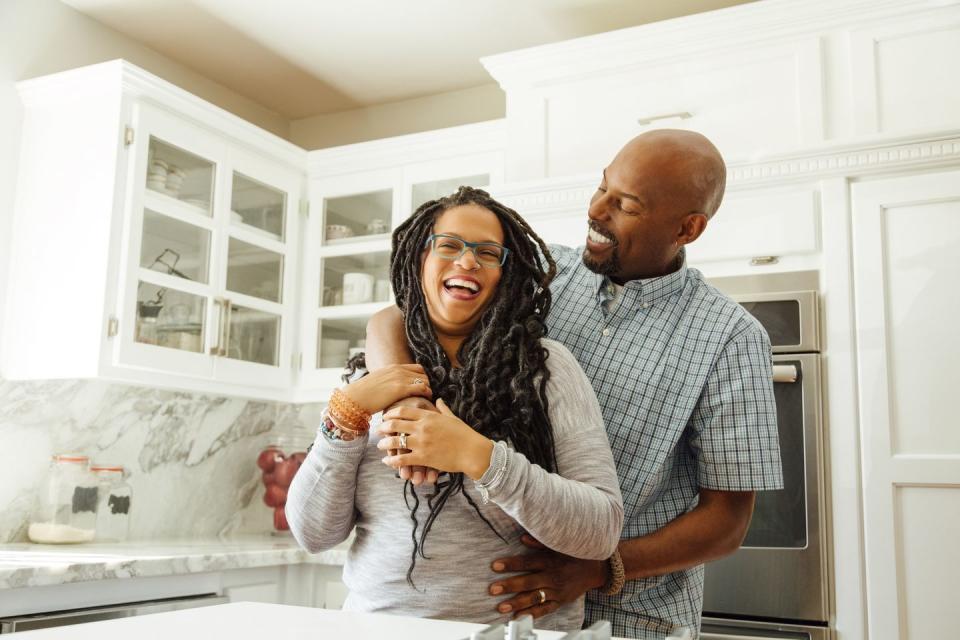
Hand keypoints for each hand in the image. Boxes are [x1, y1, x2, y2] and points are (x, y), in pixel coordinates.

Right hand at [339, 364, 430, 415]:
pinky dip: (427, 394)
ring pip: (425, 380)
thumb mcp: (378, 382)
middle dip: (427, 384)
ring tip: (427, 399)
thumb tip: (392, 390)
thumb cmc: (363, 395)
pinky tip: (426, 401)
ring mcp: (400, 378)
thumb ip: (388, 382)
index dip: (422, 378)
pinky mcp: (401, 388)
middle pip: (423, 374)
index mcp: (393, 367)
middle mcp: (398, 370)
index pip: (417, 368)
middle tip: (427, 395)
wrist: (354, 398)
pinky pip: (422, 388)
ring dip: (429, 389)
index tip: (423, 388)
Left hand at [376, 399, 493, 479]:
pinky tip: (387, 461)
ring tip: (380, 446)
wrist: (473, 452)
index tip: (385, 415)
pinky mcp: (423, 458)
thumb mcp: (453, 418)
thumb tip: (438, 399)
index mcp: (429, 416)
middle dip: (383, 427)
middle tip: (379, 429)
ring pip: (395, 442)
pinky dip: (392, 460)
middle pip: (395, 424)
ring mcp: (422, 443)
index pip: (403, 410)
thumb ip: (442, 408)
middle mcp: (423, 428)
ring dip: (385, 444)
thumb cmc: (465, 434)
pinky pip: (402, 459)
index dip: (391, 413)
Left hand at [488, 535, 607, 618]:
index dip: (511, 564)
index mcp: (550, 560)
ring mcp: (557, 591)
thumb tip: (522, 538)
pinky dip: (532, 614)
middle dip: (509, 585)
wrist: (596, 569)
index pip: (527, 562)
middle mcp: (553, 577)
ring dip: (516, 603)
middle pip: (528, 582)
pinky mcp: (560, 601)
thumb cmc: (575, 553)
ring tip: (501, 607)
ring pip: (534, 598)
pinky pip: (545, 609)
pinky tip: (518, 617)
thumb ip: (539, 541)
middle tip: (493, 589)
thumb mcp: (559, 544)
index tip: (495, 566)